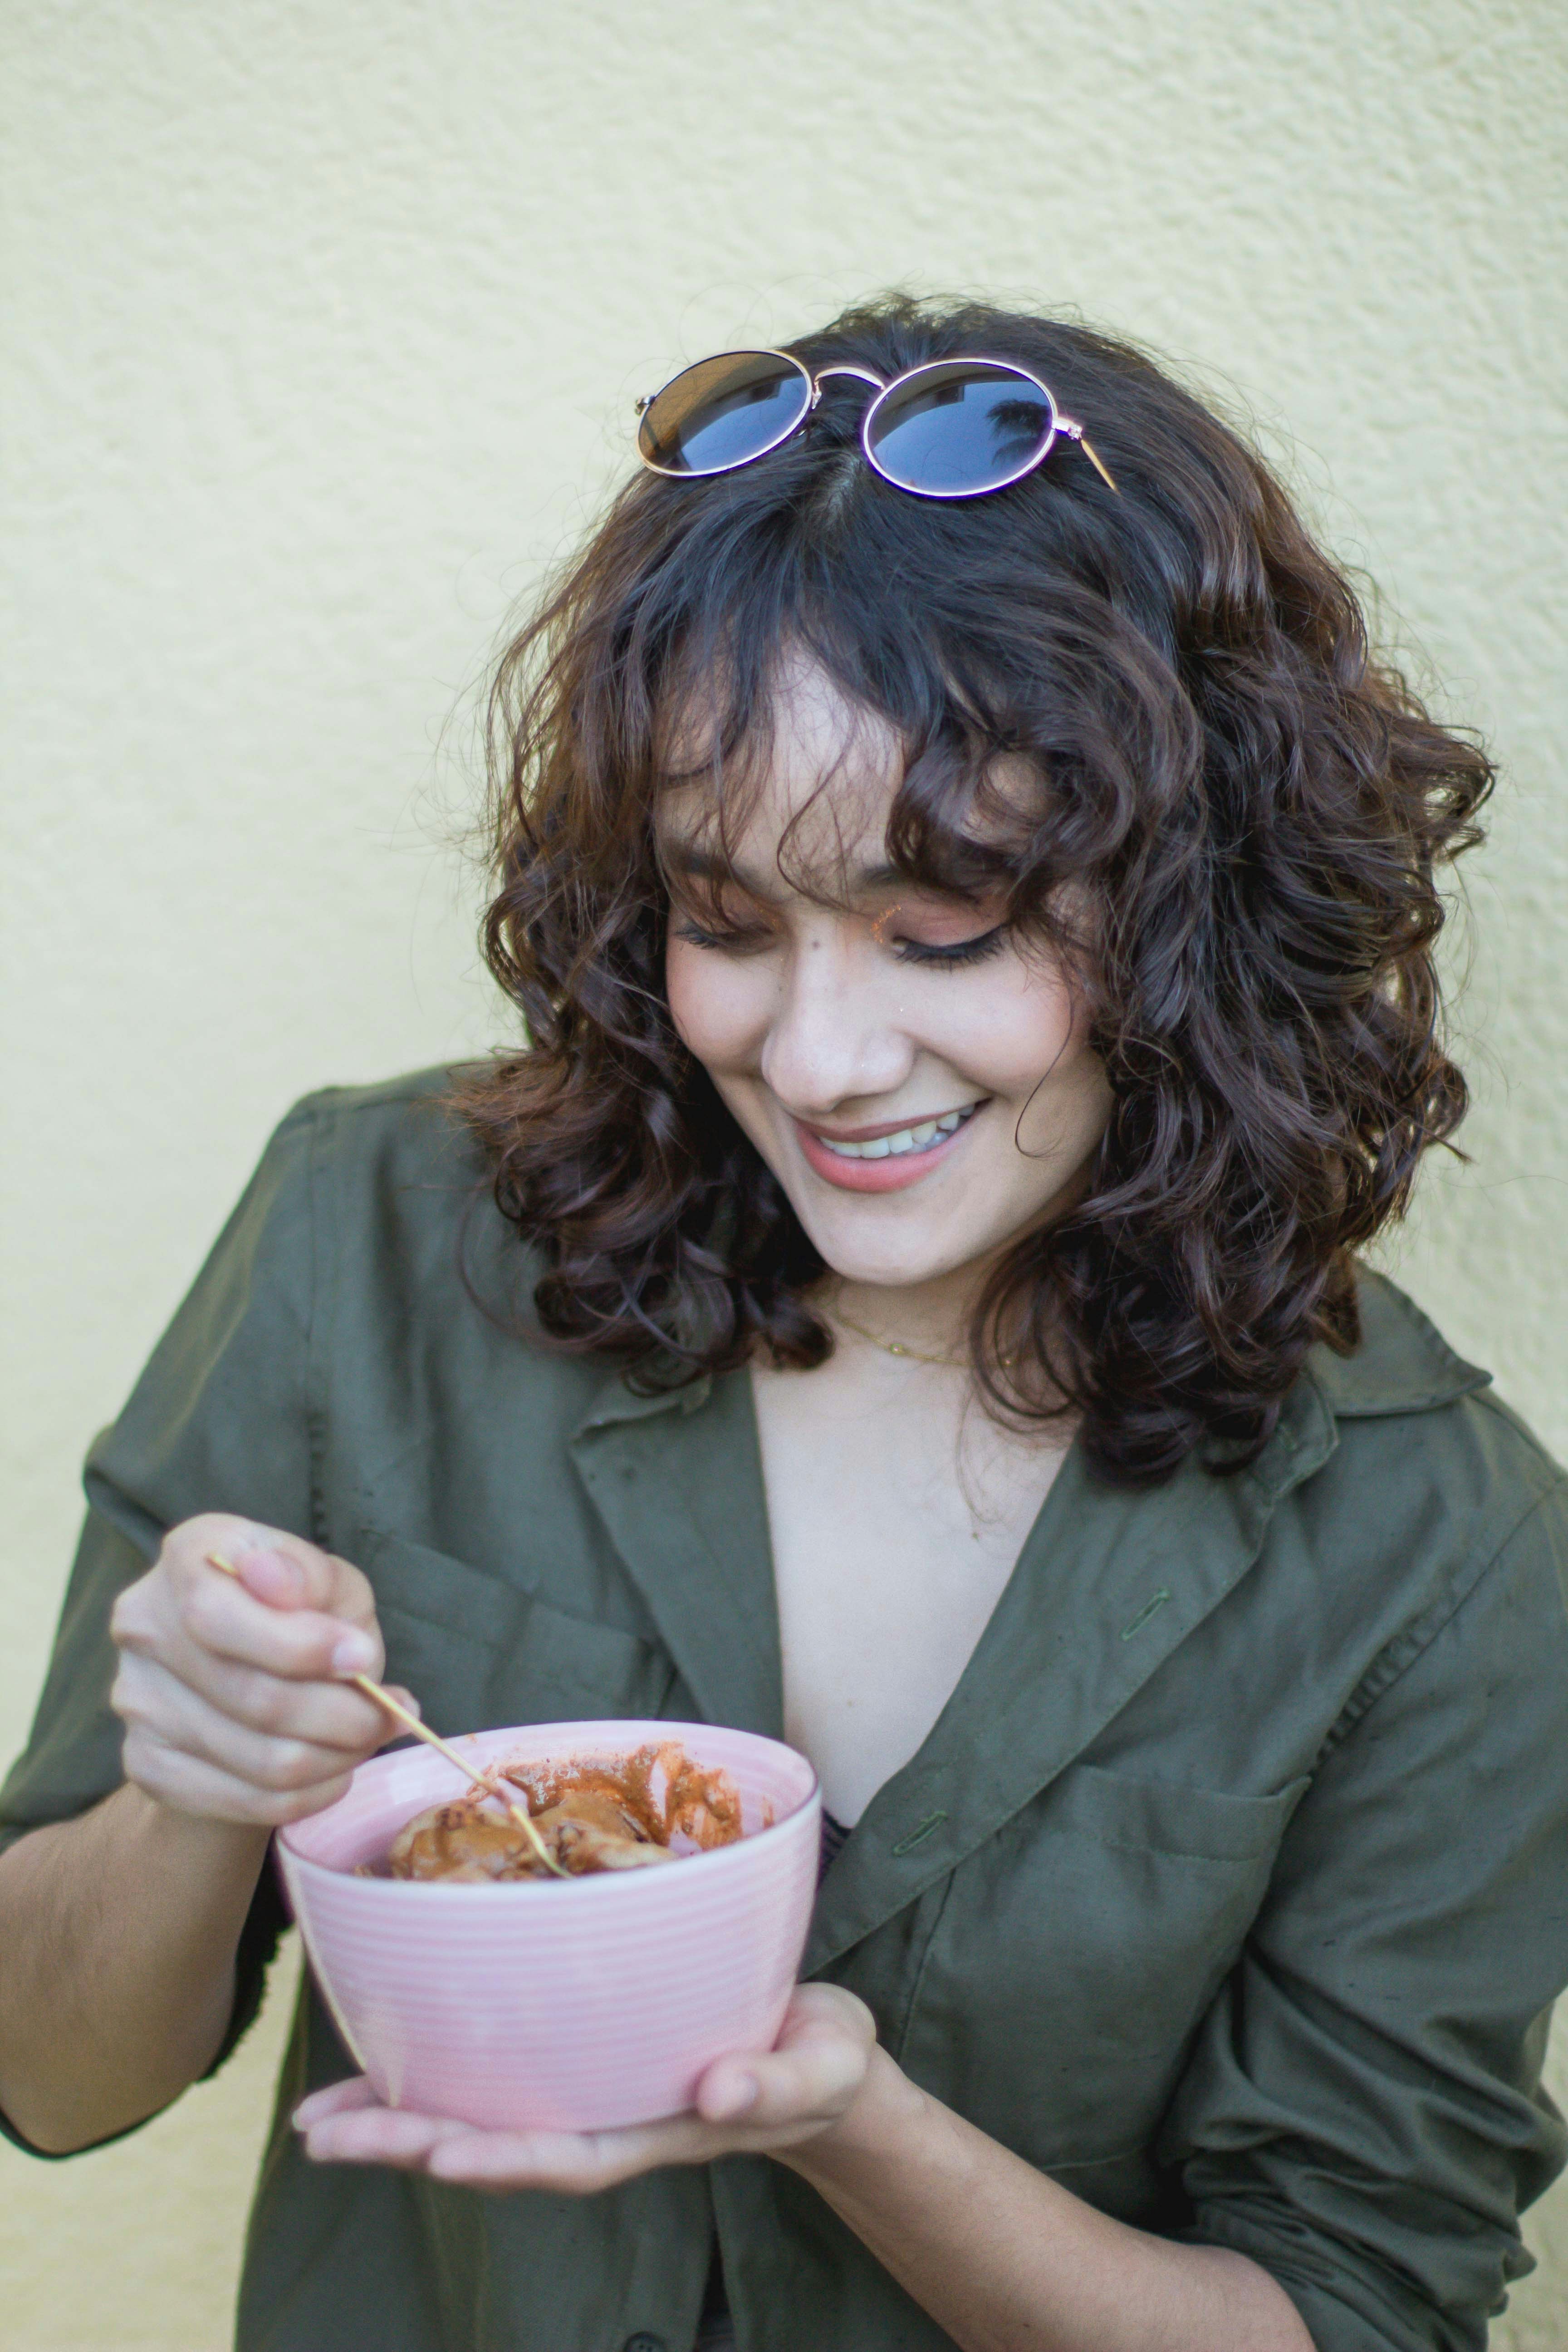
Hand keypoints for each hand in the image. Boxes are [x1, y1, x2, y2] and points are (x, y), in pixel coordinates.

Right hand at [110, 1512, 414, 1826]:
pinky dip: (310, 1793)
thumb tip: (282, 1587)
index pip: (216, 1614)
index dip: (299, 1646)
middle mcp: (145, 1625)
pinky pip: (248, 1800)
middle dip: (342, 1715)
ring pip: (259, 1759)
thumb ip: (311, 1578)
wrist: (243, 1668)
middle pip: (251, 1697)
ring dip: (336, 1758)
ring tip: (369, 1737)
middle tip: (388, 1714)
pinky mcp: (148, 1764)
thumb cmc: (297, 1610)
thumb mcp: (323, 1579)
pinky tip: (335, 1769)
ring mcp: (138, 1700)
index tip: (362, 1659)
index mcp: (186, 1556)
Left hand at [293, 1984, 878, 2191]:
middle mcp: (610, 2119)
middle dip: (409, 2142)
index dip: (502, 2156)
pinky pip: (500, 2077)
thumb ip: (777, 2084)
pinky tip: (384, 2067)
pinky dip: (437, 2074)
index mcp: (660, 2127)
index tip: (435, 2152)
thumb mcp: (820, 2069)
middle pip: (501, 2146)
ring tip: (319, 2117)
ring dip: (399, 2120)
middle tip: (324, 2133)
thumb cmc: (822, 2062)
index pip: (569, 2154)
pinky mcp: (587, 2058)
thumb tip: (725, 2090)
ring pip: (484, 2116)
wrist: (824, 2059)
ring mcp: (593, 2093)